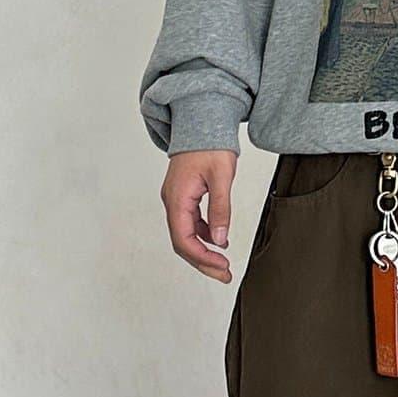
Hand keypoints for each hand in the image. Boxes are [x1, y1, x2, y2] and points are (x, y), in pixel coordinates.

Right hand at [162, 150, 237, 282]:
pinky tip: (219, 240)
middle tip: (225, 275)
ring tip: (224, 264)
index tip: (222, 266)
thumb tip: (221, 240)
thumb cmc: (210, 144)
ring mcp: (176, 200)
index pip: (183, 239)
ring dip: (203, 252)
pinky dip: (204, 236)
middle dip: (203, 262)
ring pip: (186, 235)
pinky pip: (191, 224)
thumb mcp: (221, 176)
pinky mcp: (184, 198)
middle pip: (182, 242)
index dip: (202, 257)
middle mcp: (172, 202)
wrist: (201, 121)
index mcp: (177, 198)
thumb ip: (220, 209)